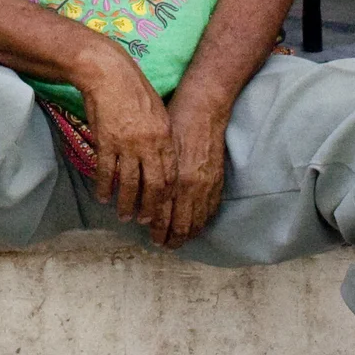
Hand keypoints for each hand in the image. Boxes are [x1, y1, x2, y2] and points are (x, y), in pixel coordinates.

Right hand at [78, 43, 176, 234]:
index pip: (170, 175)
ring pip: (129, 183)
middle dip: (149, 208)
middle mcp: (149, 144)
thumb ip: (162, 136)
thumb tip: (162, 158)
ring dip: (126, 203)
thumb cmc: (133, 88)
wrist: (108, 72)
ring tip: (122, 215)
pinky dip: (103, 187)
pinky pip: (106, 171)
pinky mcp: (106, 141)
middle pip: (153, 185)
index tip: (161, 210)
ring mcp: (127, 144)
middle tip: (143, 221)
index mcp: (165, 136)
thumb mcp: (157, 110)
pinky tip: (101, 197)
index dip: (166, 197)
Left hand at [157, 84, 230, 245]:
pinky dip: (202, 224)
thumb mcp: (156, 147)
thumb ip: (150, 172)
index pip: (162, 214)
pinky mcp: (217, 182)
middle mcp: (190, 186)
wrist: (203, 110)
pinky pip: (210, 211)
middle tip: (161, 244)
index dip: (156, 228)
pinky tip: (195, 227)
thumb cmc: (174, 122)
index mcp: (171, 177)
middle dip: (170, 238)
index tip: (150, 236)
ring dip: (186, 235)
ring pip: (197, 222)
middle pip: (180, 224)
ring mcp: (206, 186)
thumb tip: (137, 193)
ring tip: (176, 241)